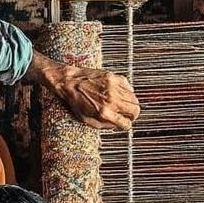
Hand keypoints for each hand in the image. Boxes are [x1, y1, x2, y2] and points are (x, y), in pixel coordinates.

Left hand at [25, 51, 139, 130]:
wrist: (68, 82)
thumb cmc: (75, 101)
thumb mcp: (87, 120)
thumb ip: (104, 125)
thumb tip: (117, 125)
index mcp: (104, 112)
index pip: (126, 124)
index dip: (126, 125)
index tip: (124, 124)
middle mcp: (111, 99)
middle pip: (135, 110)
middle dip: (132, 115)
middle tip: (127, 115)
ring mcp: (113, 87)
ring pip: (134, 99)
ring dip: (130, 104)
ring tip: (122, 105)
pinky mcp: (113, 77)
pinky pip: (129, 86)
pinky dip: (127, 91)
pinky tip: (118, 93)